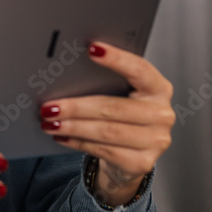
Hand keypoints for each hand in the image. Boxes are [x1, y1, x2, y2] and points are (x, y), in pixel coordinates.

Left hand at [38, 40, 173, 206]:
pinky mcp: (143, 163)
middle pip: (114, 107)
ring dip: (73, 126)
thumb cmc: (121, 117)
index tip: (92, 48)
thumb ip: (105, 82)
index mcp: (158, 88)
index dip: (117, 59)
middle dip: (77, 106)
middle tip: (50, 106)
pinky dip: (78, 142)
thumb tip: (66, 72)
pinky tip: (62, 137)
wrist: (130, 156)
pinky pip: (104, 150)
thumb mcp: (120, 95)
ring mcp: (156, 141)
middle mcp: (162, 114)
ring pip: (106, 131)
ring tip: (50, 122)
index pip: (140, 69)